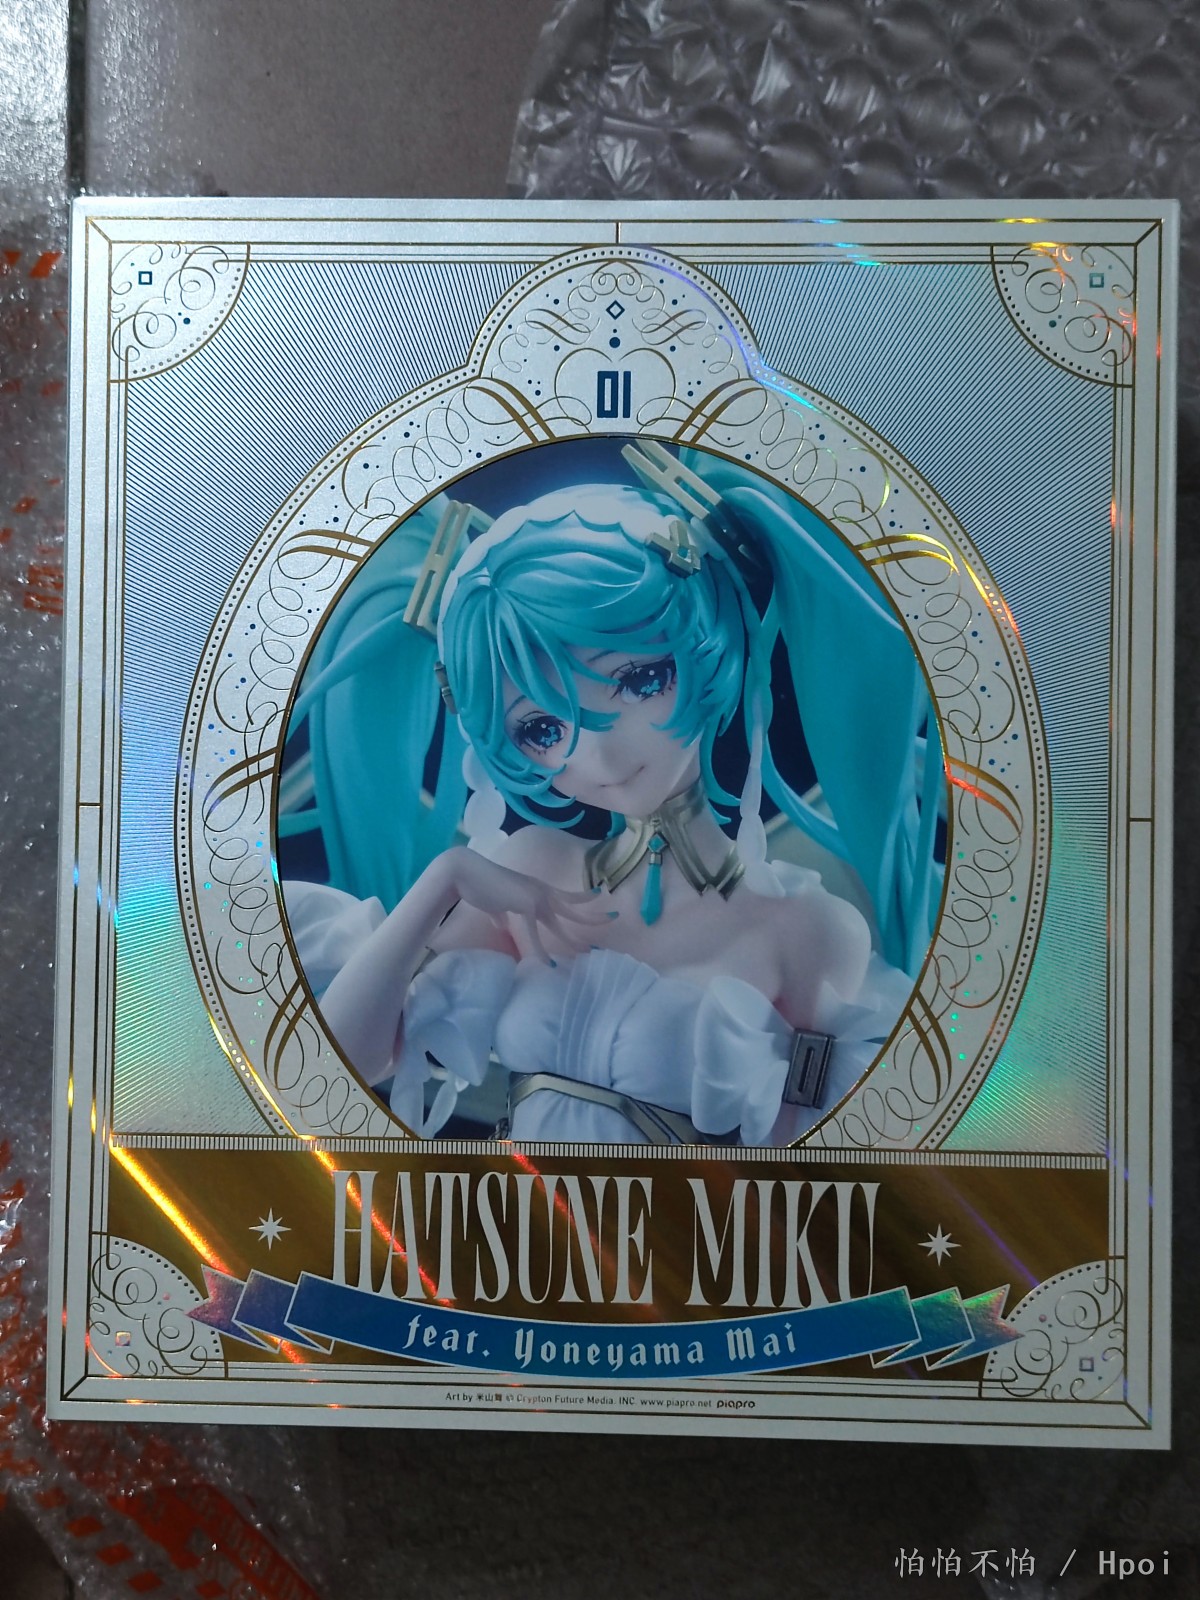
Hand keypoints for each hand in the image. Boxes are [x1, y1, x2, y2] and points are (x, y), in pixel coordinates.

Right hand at [443, 846, 615, 964]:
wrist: (466, 873)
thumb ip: (503, 915)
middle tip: (614, 918)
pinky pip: (535, 934)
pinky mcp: (524, 906)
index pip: (567, 895)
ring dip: (574, 939)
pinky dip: (540, 951)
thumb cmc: (480, 885)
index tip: (600, 896)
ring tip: (589, 951)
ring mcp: (535, 898)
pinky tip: (548, 964)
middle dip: (593, 916)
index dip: (584, 896)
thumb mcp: (497, 904)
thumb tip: (504, 926)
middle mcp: (541, 892)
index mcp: (537, 889)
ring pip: (561, 923)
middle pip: (573, 907)